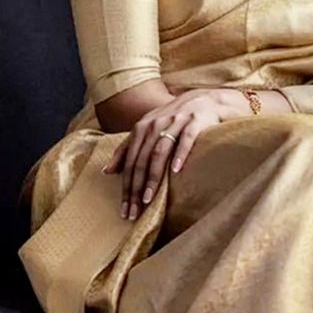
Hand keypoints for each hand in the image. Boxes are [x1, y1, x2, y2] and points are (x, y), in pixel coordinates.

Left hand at [103, 88, 247, 220]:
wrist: (205, 100)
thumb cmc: (174, 119)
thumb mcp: (148, 130)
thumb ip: (127, 149)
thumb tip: (107, 171)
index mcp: (142, 128)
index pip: (130, 162)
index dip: (126, 186)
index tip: (125, 209)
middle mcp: (155, 124)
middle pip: (141, 160)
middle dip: (136, 188)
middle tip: (134, 211)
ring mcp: (175, 122)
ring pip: (159, 152)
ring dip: (152, 177)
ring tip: (148, 199)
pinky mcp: (195, 122)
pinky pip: (186, 139)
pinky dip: (180, 154)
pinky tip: (176, 171)